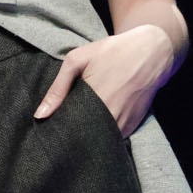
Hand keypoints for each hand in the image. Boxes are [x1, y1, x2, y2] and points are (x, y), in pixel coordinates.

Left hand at [33, 25, 176, 137]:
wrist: (152, 52)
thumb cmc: (112, 51)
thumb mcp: (78, 60)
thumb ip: (58, 88)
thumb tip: (40, 115)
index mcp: (94, 100)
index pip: (69, 128)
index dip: (58, 129)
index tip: (50, 127)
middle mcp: (111, 117)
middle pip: (82, 138)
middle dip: (71, 134)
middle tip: (63, 125)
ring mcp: (124, 125)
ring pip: (98, 140)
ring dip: (87, 135)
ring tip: (79, 122)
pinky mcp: (133, 127)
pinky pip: (112, 138)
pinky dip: (102, 134)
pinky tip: (96, 121)